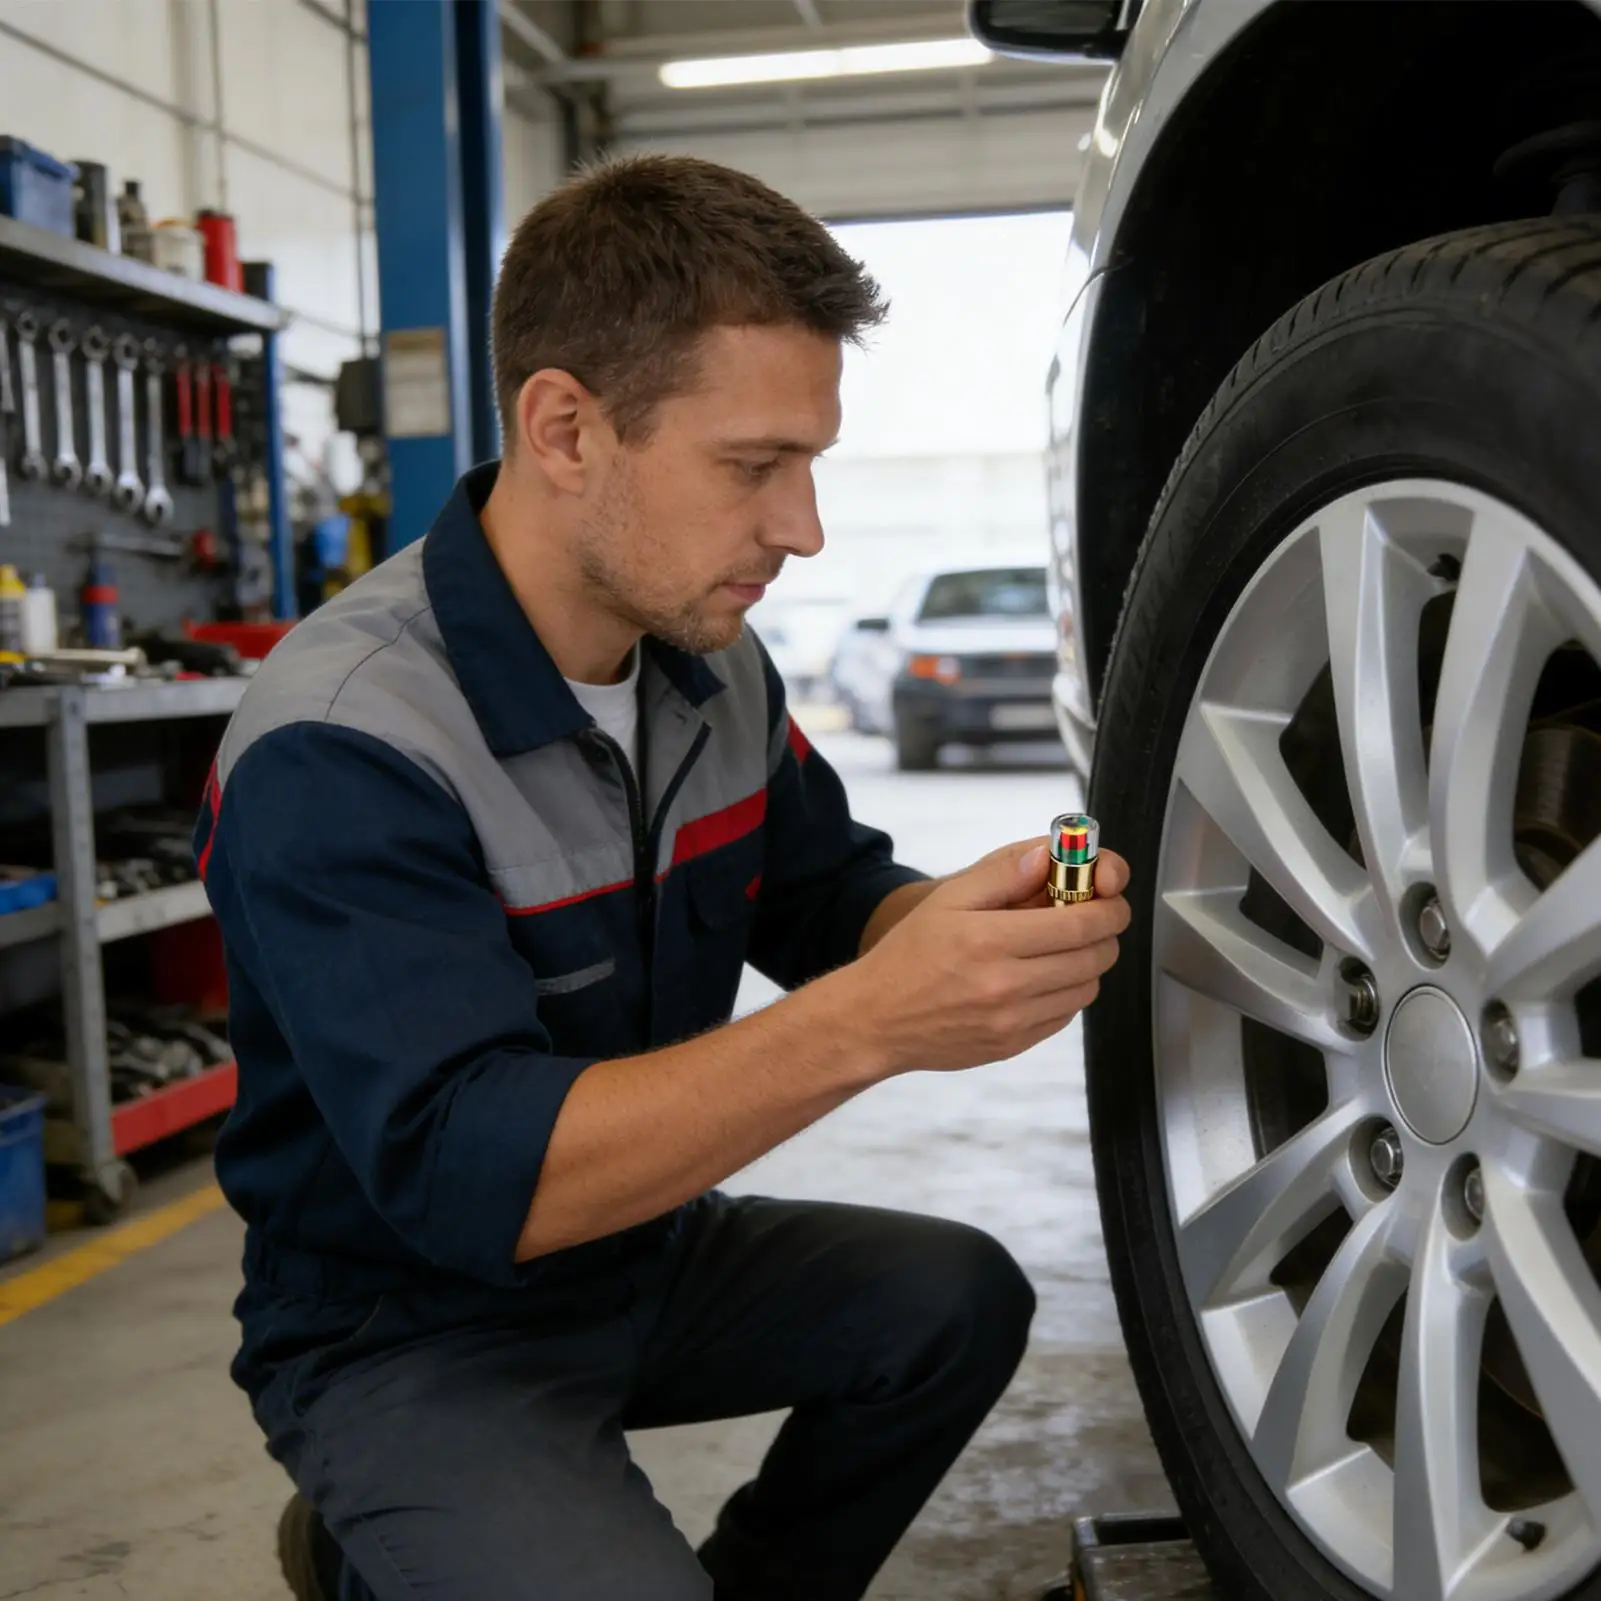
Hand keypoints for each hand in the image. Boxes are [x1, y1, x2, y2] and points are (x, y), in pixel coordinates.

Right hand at [838, 838, 1130, 1075]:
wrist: (876, 1019)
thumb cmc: (909, 954)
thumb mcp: (947, 899)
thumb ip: (1000, 873)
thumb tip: (1047, 857)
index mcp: (991, 941)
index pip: (1081, 925)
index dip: (1109, 909)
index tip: (1110, 898)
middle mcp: (1007, 986)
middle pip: (1094, 958)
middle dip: (1104, 933)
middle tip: (1089, 918)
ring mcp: (1013, 1022)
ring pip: (1086, 989)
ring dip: (1088, 964)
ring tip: (1062, 947)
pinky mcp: (1013, 1045)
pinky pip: (1065, 1016)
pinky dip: (1066, 992)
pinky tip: (1042, 977)